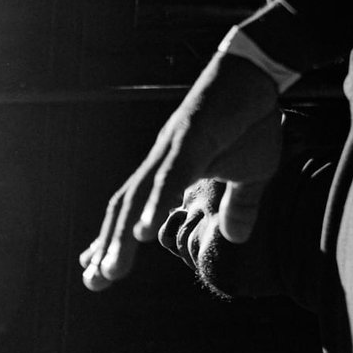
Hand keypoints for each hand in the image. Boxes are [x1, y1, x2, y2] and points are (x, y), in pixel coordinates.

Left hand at [79, 54, 282, 290]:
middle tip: (93, 282)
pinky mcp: (193, 134)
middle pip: (125, 208)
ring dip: (123, 235)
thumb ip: (240, 207)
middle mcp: (161, 161)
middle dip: (108, 246)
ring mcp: (173, 147)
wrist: (259, 71)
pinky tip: (142, 230)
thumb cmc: (251, 121)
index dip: (113, 241)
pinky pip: (171, 173)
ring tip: (111, 269)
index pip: (132, 210)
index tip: (97, 273)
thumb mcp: (252, 175)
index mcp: (169, 172)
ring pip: (139, 196)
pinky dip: (155, 201)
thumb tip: (235, 238)